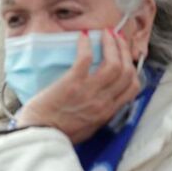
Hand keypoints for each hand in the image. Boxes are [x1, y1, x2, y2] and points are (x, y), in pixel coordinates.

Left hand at [16, 28, 139, 142]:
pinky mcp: (71, 84)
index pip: (132, 87)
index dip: (132, 69)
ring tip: (106, 34)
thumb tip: (100, 103)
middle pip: (126, 71)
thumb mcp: (86, 128)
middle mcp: (103, 101)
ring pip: (113, 63)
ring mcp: (89, 92)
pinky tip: (83, 37)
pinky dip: (87, 46)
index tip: (126, 57)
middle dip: (124, 51)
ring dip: (111, 45)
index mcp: (107, 112)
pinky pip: (85, 59)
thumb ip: (97, 115)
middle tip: (117, 39)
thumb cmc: (57, 133)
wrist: (39, 136)